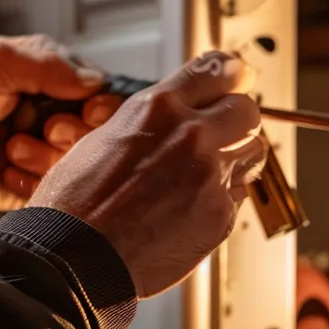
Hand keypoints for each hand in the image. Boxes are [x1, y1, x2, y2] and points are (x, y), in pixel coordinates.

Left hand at [0, 35, 124, 210]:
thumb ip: (51, 64)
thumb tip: (96, 83)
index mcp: (46, 78)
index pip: (101, 94)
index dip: (98, 107)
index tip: (81, 110)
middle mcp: (47, 114)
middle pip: (96, 134)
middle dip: (72, 134)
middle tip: (43, 129)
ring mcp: (37, 152)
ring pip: (76, 167)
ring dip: (46, 159)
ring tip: (11, 150)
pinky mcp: (24, 186)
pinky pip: (52, 193)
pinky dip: (32, 183)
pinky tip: (4, 170)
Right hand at [27, 51, 266, 297]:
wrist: (76, 258)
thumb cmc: (76, 204)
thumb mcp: (103, 137)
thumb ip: (151, 122)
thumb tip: (175, 114)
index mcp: (157, 109)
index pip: (217, 70)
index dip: (231, 74)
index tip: (236, 77)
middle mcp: (190, 136)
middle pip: (246, 109)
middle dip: (236, 118)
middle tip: (222, 131)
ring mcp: (209, 176)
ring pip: (253, 151)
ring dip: (237, 156)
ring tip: (207, 172)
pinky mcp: (220, 215)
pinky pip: (239, 194)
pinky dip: (223, 197)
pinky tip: (193, 205)